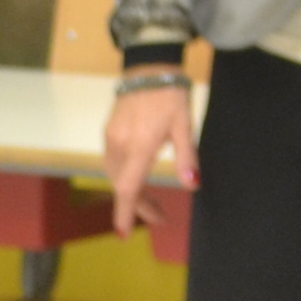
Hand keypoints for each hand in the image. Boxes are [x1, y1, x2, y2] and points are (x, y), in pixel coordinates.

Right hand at [102, 83, 196, 235]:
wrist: (149, 67)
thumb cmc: (171, 96)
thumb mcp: (185, 126)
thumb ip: (187, 157)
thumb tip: (192, 184)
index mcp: (139, 146)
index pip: (128, 187)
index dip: (126, 212)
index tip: (124, 233)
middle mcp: (119, 145)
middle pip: (122, 185)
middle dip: (138, 205)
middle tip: (160, 216)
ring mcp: (111, 138)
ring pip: (115, 175)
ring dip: (131, 192)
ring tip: (153, 201)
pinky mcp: (109, 132)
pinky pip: (113, 163)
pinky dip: (124, 177)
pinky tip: (139, 179)